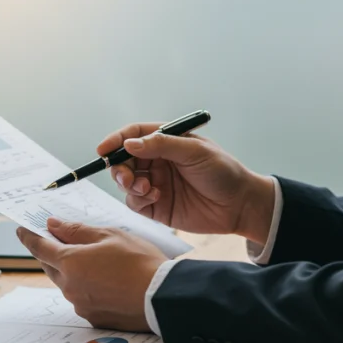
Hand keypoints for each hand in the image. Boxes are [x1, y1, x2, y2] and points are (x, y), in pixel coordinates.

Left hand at [16, 218, 166, 332]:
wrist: (162, 298)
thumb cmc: (140, 262)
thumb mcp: (109, 235)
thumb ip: (76, 230)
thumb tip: (53, 225)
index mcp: (70, 262)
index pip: (39, 247)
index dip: (29, 237)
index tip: (22, 230)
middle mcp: (69, 287)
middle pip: (51, 267)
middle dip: (52, 253)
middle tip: (59, 240)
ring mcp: (80, 305)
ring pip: (67, 284)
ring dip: (72, 271)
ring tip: (95, 262)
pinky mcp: (93, 319)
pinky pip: (81, 299)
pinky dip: (86, 288)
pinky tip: (106, 281)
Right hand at [99, 123, 275, 244]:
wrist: (239, 205)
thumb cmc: (222, 171)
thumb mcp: (195, 151)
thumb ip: (161, 145)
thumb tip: (130, 144)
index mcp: (166, 142)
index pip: (134, 136)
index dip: (116, 140)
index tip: (103, 149)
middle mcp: (157, 161)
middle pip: (124, 160)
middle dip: (119, 167)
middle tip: (126, 177)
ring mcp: (155, 184)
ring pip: (126, 182)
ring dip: (129, 184)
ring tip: (146, 188)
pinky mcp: (156, 206)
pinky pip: (134, 202)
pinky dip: (138, 199)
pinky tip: (155, 197)